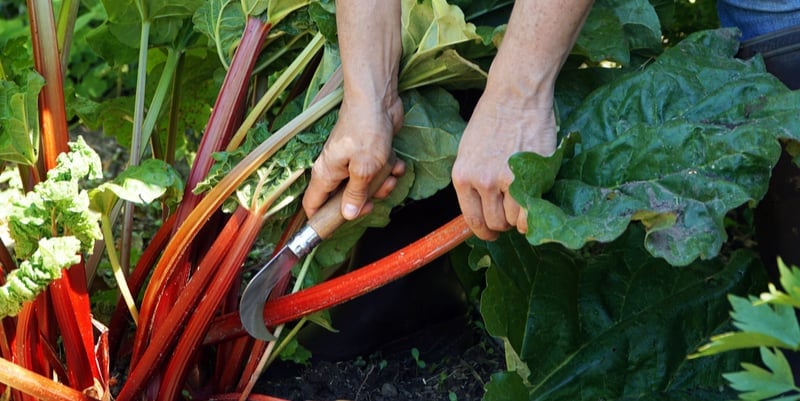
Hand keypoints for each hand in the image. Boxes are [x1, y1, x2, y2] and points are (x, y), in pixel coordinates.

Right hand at [302, 96, 405, 219]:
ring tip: (390, 174)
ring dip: (382, 185)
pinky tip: (396, 162)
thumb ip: (355, 194)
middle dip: (364, 202)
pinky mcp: (368, 154)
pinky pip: (377, 172)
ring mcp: (351, 161)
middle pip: (344, 200)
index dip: (321, 221)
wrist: (378, 99)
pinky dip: (388, 170)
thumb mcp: (363, 169)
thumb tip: (346, 215)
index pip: (313, 205)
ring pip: (365, 187)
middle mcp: (335, 169)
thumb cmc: (366, 131)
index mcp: (325, 174)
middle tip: (376, 199)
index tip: (336, 230)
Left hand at [452, 90, 556, 240]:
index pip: (472, 220)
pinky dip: (533, 216)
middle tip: (512, 213)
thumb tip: (483, 207)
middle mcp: (481, 182)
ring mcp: (505, 181)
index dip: (484, 231)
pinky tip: (534, 205)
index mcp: (462, 176)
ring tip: (524, 202)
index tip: (492, 232)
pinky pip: (529, 214)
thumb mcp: (470, 151)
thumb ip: (474, 180)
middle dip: (503, 224)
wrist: (516, 95)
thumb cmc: (494, 118)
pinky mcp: (529, 177)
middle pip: (494, 224)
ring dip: (519, 218)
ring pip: (512, 221)